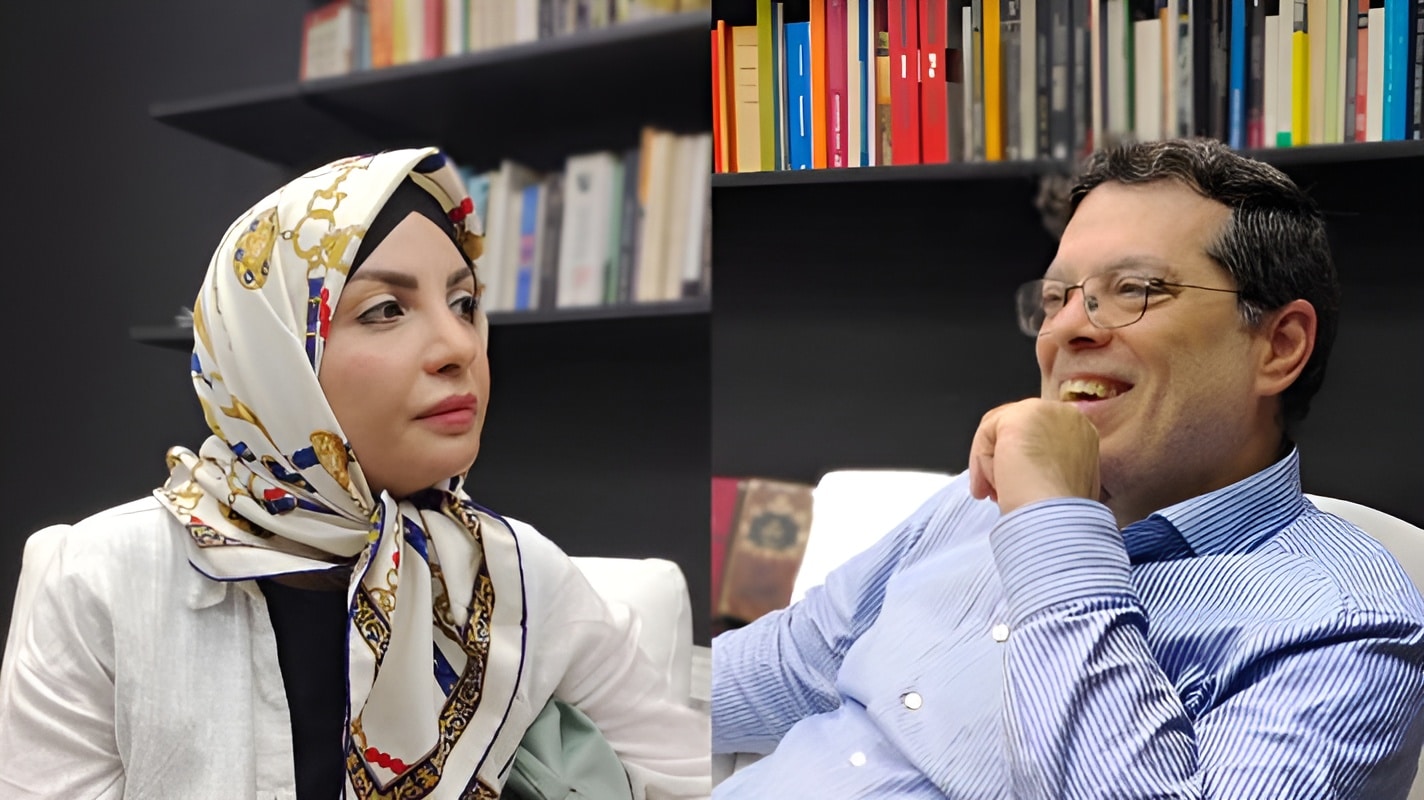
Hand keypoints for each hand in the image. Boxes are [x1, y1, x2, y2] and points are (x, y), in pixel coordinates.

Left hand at [967, 398, 1101, 515]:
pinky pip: (987, 433)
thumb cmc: (1059, 514)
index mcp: (1081, 432)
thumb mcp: (1058, 482)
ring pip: (999, 431)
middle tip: (990, 493)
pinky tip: (993, 486)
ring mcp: (1045, 412)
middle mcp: (1068, 415)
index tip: (1007, 488)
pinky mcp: (1020, 416)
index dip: (1018, 460)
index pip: (1037, 435)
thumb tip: (1016, 466)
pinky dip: (982, 462)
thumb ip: (1044, 464)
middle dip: (998, 460)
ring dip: (989, 465)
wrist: (1057, 521)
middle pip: (1016, 428)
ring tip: (994, 495)